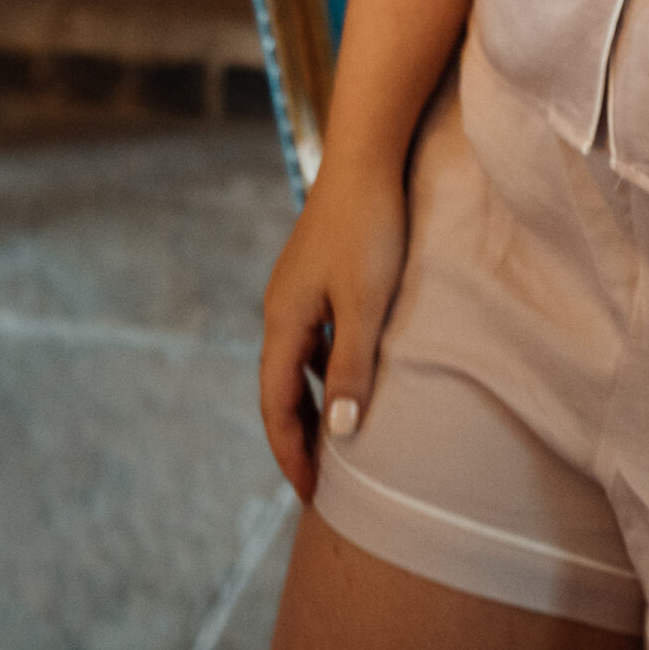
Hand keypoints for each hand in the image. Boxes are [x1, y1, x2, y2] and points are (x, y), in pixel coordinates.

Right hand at [259, 155, 408, 499]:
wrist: (368, 153)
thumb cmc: (371, 225)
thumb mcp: (367, 302)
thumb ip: (352, 365)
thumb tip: (339, 433)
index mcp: (283, 321)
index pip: (277, 405)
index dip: (292, 453)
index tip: (311, 496)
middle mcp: (280, 308)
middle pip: (280, 388)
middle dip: (296, 437)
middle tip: (318, 482)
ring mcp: (297, 288)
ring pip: (297, 362)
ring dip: (311, 403)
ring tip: (334, 440)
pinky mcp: (317, 271)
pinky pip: (313, 336)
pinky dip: (324, 368)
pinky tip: (348, 374)